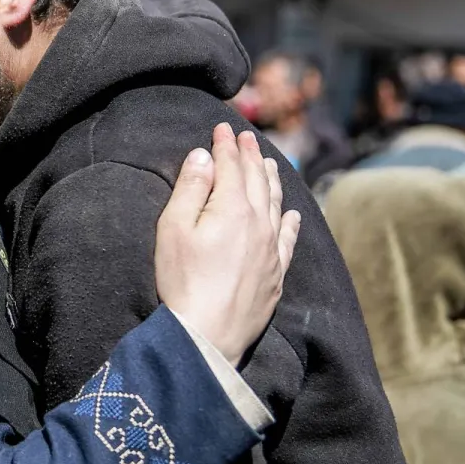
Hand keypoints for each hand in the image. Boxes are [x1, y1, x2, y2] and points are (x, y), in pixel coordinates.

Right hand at [155, 123, 300, 366]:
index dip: (225, 145)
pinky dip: (289, 220)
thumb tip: (203, 156)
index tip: (221, 128)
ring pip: (276, 203)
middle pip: (256, 179)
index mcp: (232, 207)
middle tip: (246, 138)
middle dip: (250, 155)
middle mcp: (259, 223)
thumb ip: (190, 188)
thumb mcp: (174, 229)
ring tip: (270, 164)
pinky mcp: (276, 275)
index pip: (230, 165)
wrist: (207, 335)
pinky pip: (288, 238)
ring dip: (271, 179)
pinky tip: (290, 214)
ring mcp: (271, 249)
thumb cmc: (182, 282)